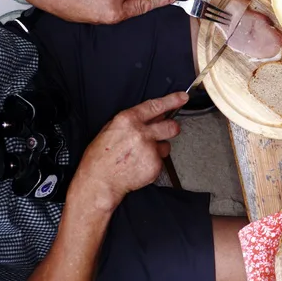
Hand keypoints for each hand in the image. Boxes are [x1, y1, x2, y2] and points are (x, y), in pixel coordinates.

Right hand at [72, 91, 187, 210]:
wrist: (99, 183)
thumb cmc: (100, 158)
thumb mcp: (110, 130)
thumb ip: (131, 122)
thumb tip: (149, 117)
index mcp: (127, 120)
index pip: (155, 106)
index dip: (172, 100)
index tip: (182, 97)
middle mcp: (141, 133)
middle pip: (171, 126)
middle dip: (172, 128)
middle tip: (166, 131)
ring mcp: (149, 150)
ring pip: (166, 146)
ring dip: (158, 149)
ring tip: (140, 156)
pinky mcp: (154, 165)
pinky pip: (160, 161)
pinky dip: (152, 164)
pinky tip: (138, 166)